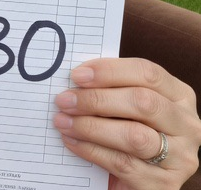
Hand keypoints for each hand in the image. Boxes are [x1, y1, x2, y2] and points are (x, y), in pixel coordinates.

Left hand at [54, 58, 200, 189]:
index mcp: (179, 96)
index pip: (148, 73)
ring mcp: (180, 157)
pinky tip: (72, 141)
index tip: (77, 75)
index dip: (110, 71)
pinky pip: (122, 163)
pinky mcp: (164, 184)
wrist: (139, 178)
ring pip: (134, 135)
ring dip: (91, 126)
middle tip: (64, 100)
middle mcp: (187, 125)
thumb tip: (76, 78)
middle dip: (97, 99)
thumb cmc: (129, 129)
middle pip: (142, 102)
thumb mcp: (128, 105)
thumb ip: (112, 89)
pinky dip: (91, 150)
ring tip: (63, 121)